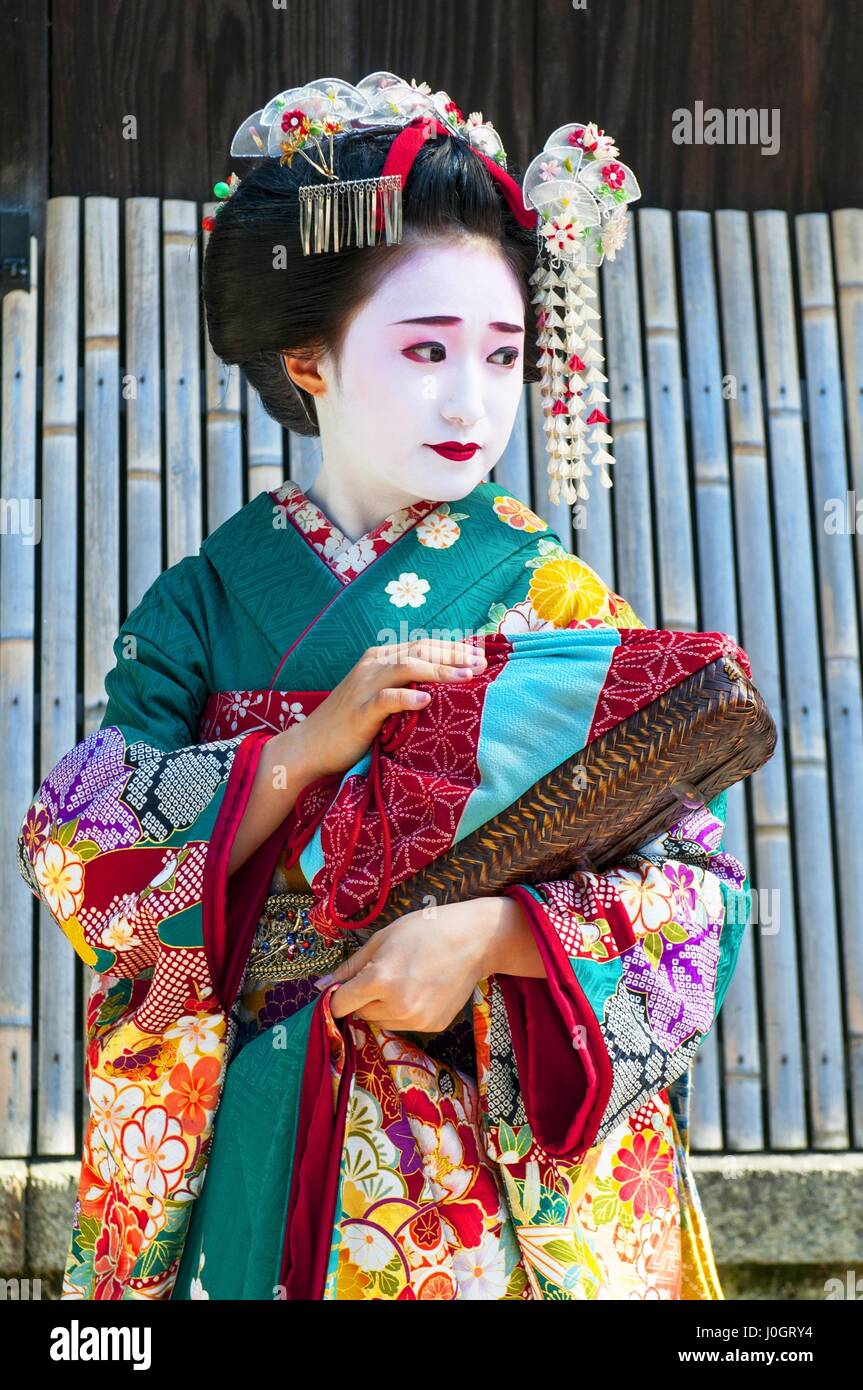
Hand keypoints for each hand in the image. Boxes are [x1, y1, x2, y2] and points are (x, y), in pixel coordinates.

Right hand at [290, 637, 486, 780]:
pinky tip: (427, 700)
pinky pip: (386, 699)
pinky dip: (407, 697)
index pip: (423, 645)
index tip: (480, 657)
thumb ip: (405, 687)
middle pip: (420, 651)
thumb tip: (444, 689)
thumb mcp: (380, 698)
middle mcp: (373, 665)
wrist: (310, 746)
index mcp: (379, 659)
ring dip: (439, 670)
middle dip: (454, 656)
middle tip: (482, 665)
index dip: (453, 648)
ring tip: (467, 676)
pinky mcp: (359, 711)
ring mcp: (364, 686)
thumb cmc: (350, 725)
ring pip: (406, 668)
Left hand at [320, 899, 497, 1032]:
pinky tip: (421, 989)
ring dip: (383, 1006)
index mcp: (380, 980)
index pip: (340, 1003)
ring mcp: (417, 1019)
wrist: (474, 940)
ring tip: (405, 979)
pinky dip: (405, 1011)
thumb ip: (350, 967)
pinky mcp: (433, 1026)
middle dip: (364, 997)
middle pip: (360, 1013)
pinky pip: (404, 1024)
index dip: (338, 995)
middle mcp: (397, 1005)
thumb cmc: (425, 930)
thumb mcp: (382, 939)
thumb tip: (320, 987)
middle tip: (384, 973)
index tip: (343, 987)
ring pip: (381, 1021)